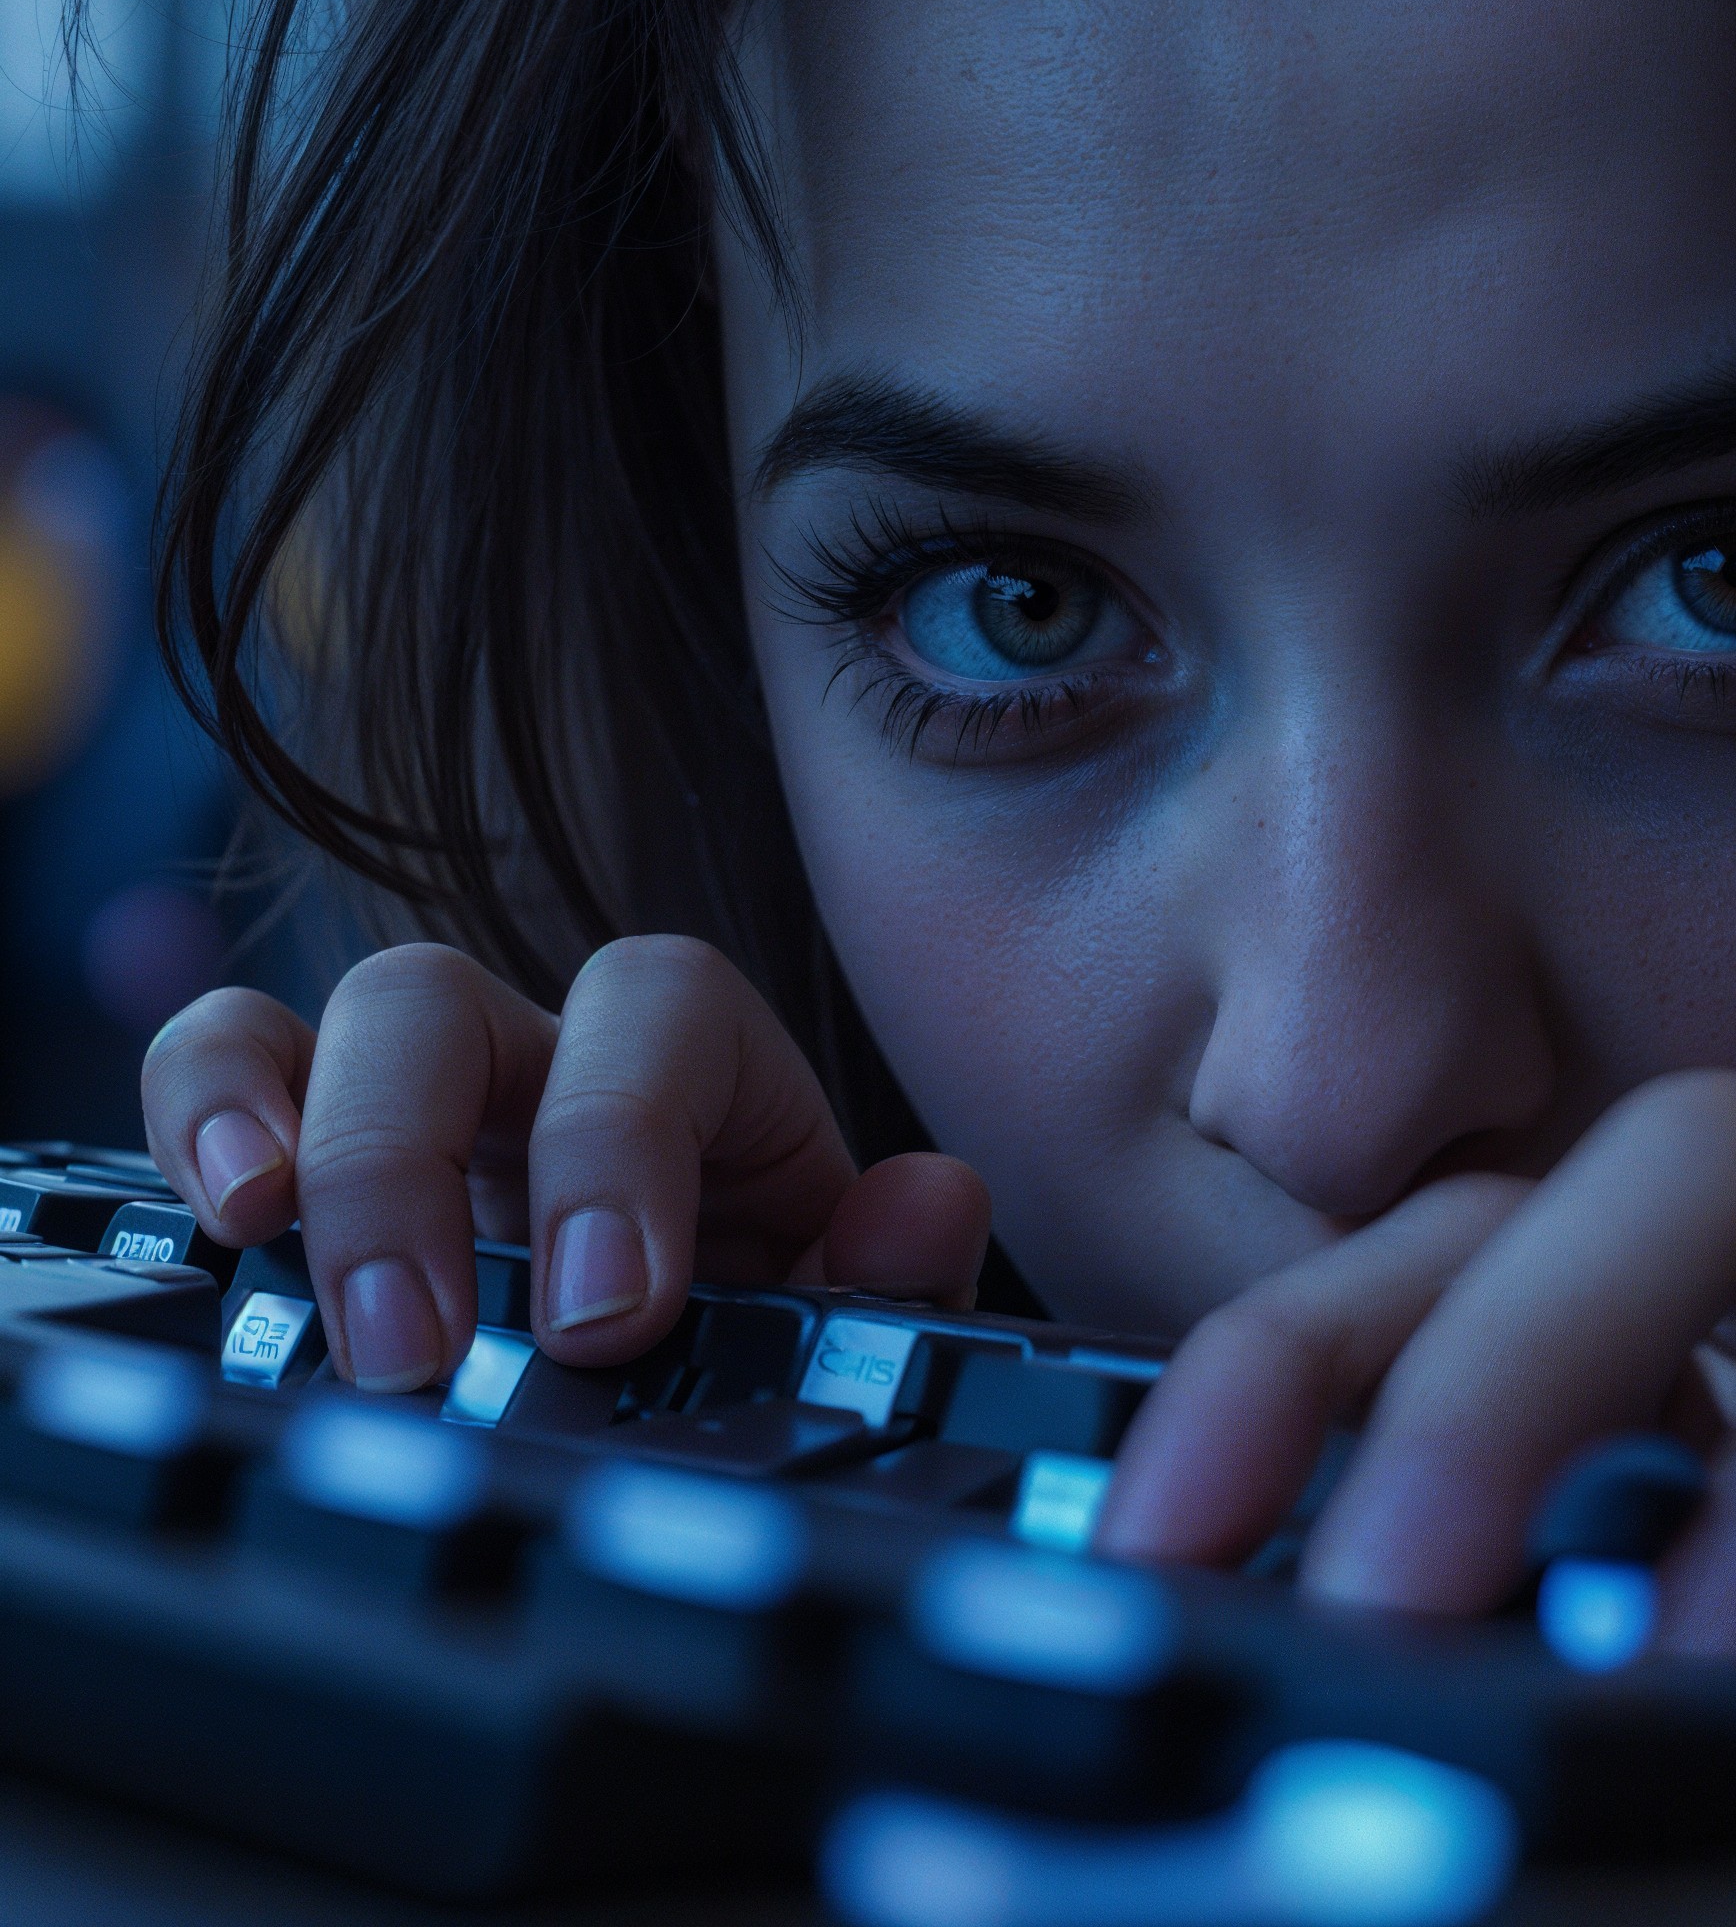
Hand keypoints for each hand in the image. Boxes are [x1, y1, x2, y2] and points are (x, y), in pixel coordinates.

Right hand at [140, 937, 990, 1392]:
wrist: (691, 1350)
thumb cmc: (765, 1313)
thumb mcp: (844, 1317)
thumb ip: (896, 1272)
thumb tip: (926, 1206)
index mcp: (695, 1067)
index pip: (656, 1009)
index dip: (616, 1140)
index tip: (605, 1317)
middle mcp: (545, 1053)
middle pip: (442, 995)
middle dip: (404, 1160)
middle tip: (414, 1352)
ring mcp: (426, 1094)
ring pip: (325, 1018)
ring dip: (276, 1119)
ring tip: (263, 1250)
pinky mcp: (318, 1153)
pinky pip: (229, 1070)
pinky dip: (198, 1117)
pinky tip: (208, 1225)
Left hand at [1097, 1070, 1735, 1655]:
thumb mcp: (1686, 1558)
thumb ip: (1532, 1581)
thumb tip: (1313, 1688)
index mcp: (1720, 1280)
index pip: (1477, 1232)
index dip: (1296, 1357)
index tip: (1159, 1541)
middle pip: (1701, 1162)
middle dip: (1521, 1363)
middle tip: (1398, 1602)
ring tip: (1714, 1649)